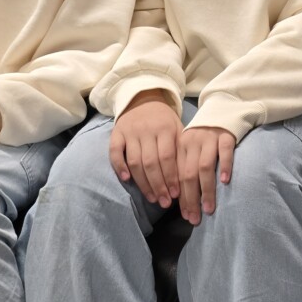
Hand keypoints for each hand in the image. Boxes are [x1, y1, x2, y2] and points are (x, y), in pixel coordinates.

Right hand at [110, 90, 181, 207]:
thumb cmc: (164, 120)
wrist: (143, 98)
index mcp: (165, 128)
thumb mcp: (177, 129)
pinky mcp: (116, 133)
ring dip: (142, 183)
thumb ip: (181, 149)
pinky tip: (127, 180)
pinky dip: (119, 166)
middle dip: (158, 185)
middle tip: (164, 202)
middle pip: (151, 163)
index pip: (167, 157)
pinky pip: (114, 152)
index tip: (176, 195)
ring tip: (151, 198)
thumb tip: (188, 178)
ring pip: (134, 161)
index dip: (171, 178)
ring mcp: (130, 131)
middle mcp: (147, 130)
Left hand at [177, 126, 235, 225]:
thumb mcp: (191, 147)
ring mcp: (210, 138)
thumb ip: (186, 166)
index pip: (178, 176)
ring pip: (205, 167)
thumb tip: (181, 198)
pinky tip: (225, 181)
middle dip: (191, 199)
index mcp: (181, 147)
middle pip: (189, 174)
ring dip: (206, 190)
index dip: (181, 197)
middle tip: (195, 218)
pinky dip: (225, 166)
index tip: (185, 215)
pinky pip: (225, 152)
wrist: (223, 108)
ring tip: (209, 208)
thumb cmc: (205, 135)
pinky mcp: (227, 135)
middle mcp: (193, 142)